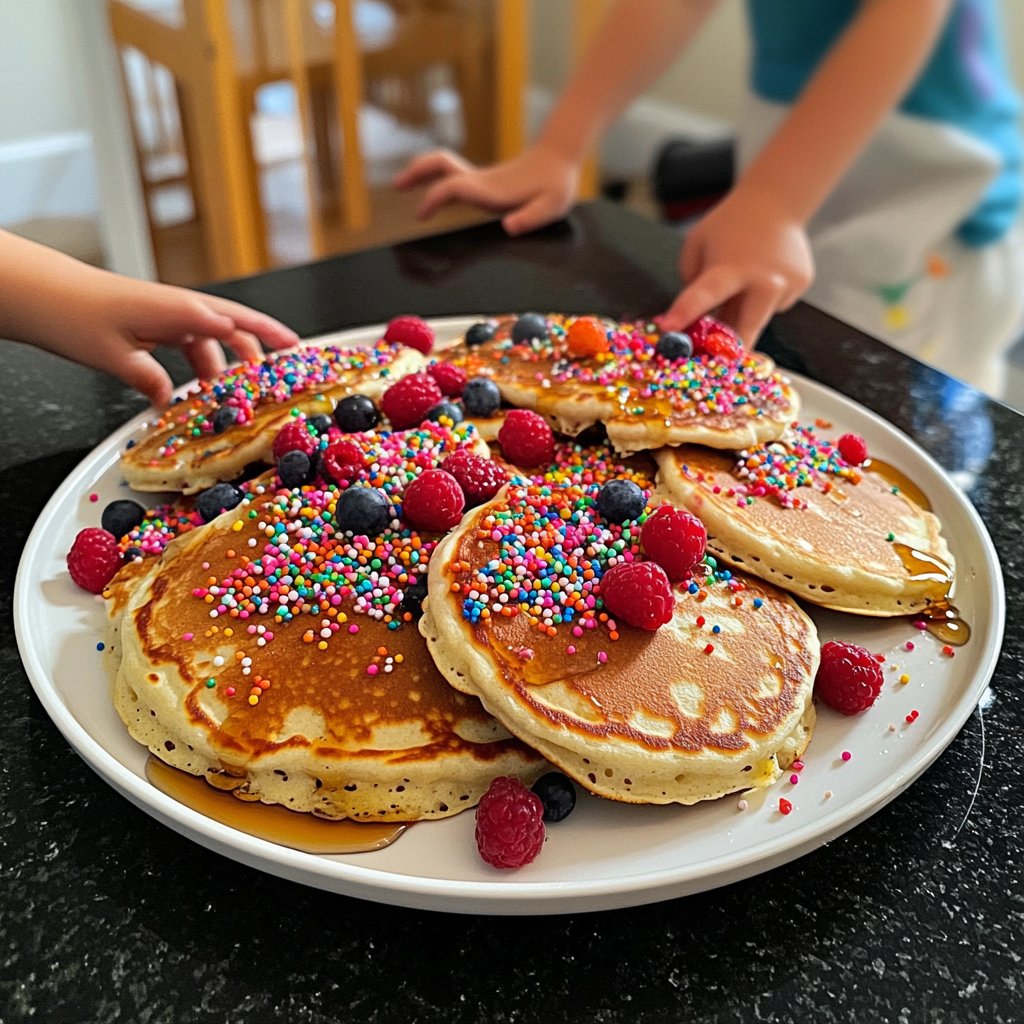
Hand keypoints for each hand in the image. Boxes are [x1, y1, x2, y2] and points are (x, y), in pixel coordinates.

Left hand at [45, 272, 299, 407]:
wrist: (39, 292)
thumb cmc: (72, 312)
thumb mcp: (113, 356)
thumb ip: (149, 379)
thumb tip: (170, 401)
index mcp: (178, 310)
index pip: (236, 322)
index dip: (268, 336)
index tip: (293, 350)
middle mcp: (178, 308)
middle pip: (233, 326)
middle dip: (260, 347)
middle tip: (280, 368)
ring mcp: (166, 314)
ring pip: (211, 338)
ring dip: (224, 364)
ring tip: (234, 392)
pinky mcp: (153, 322)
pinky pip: (189, 343)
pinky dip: (198, 365)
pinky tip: (195, 386)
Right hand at [393, 145, 579, 235]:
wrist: (558, 157)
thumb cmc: (557, 184)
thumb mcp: (552, 205)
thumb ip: (531, 217)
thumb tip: (508, 227)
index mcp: (491, 190)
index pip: (453, 188)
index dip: (435, 198)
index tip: (421, 213)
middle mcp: (480, 182)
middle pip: (440, 165)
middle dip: (417, 173)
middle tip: (397, 185)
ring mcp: (480, 179)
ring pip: (441, 167)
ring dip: (420, 172)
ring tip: (400, 185)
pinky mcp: (482, 181)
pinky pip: (450, 177)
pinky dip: (432, 181)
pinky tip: (429, 194)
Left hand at [658, 187, 814, 345]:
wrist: (776, 201)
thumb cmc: (728, 225)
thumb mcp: (697, 246)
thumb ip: (693, 284)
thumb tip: (696, 322)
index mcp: (731, 267)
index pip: (705, 294)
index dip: (686, 313)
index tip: (668, 329)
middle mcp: (763, 279)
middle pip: (744, 333)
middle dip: (727, 352)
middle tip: (713, 361)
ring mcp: (787, 284)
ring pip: (757, 320)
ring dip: (743, 316)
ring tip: (743, 284)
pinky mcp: (801, 285)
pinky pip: (773, 306)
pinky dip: (763, 298)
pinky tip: (764, 273)